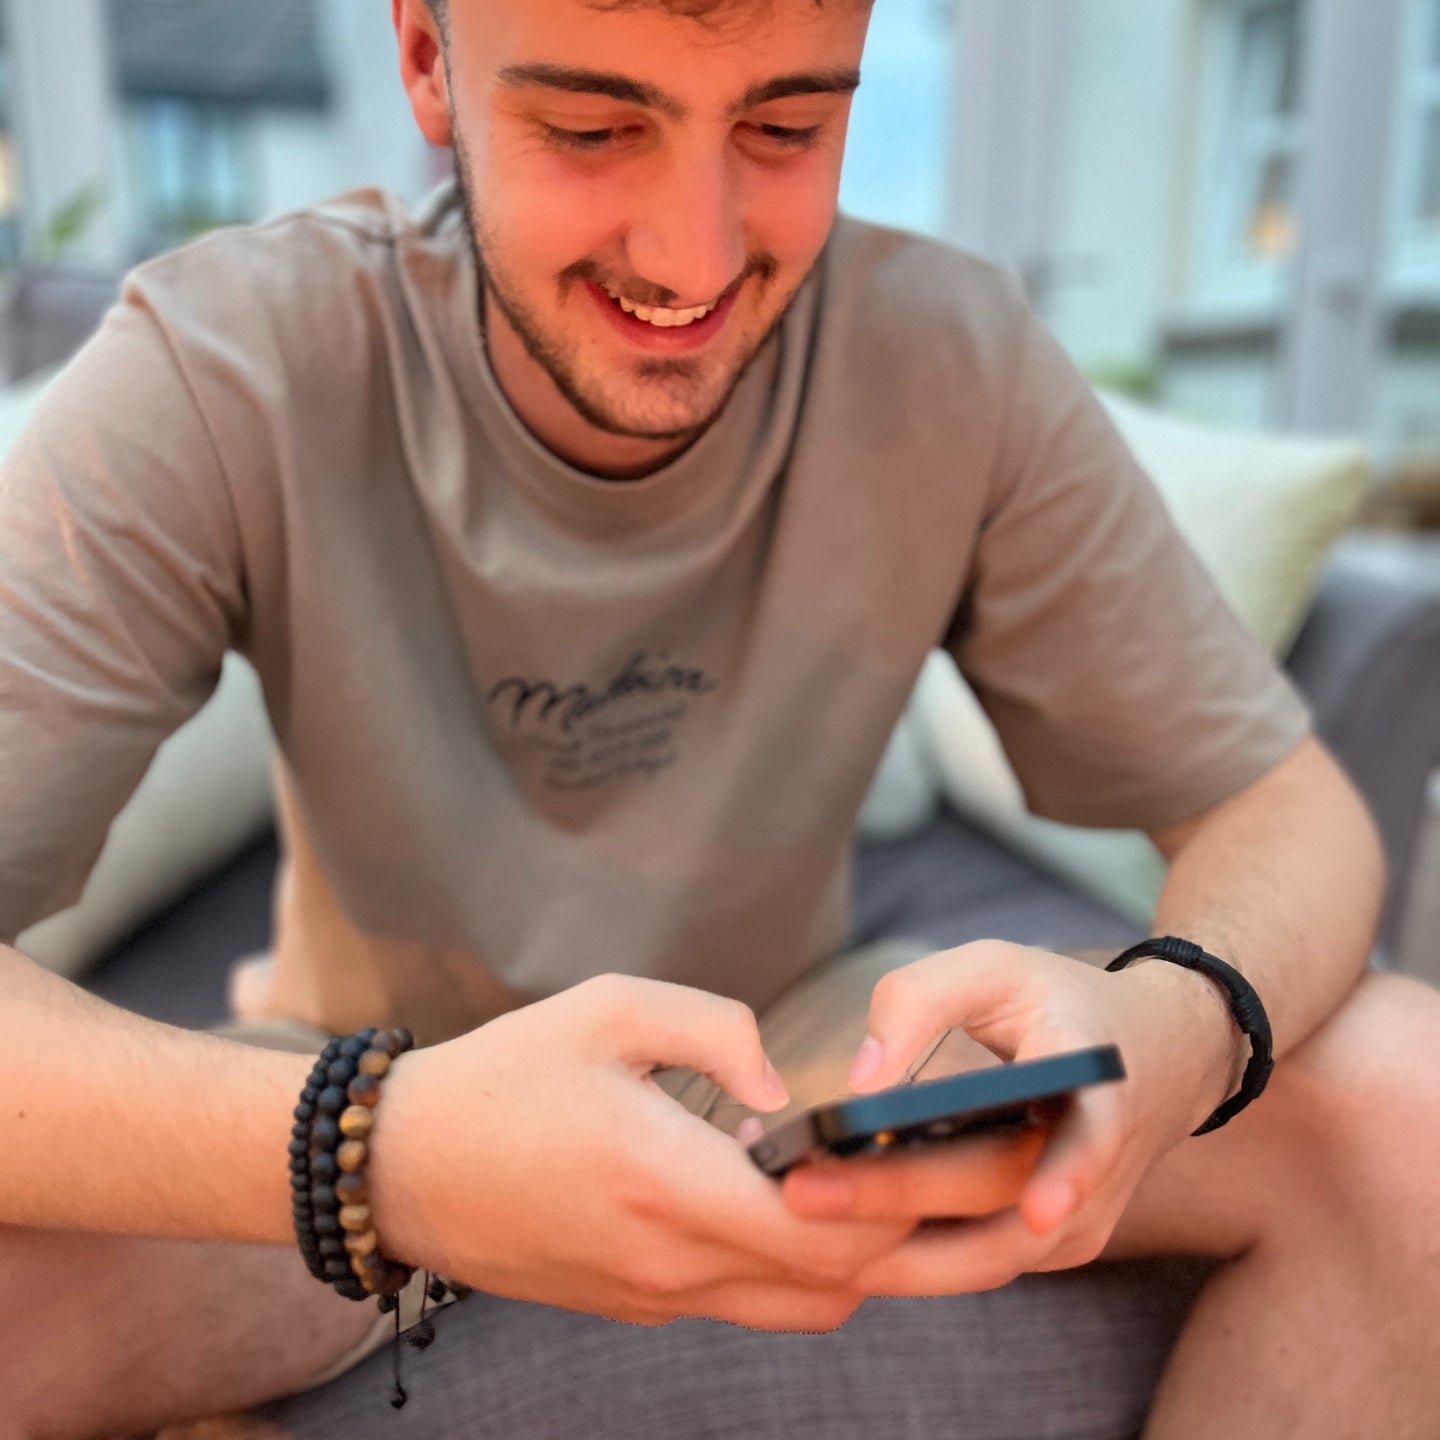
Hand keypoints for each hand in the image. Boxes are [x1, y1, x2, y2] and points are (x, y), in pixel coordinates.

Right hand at [367, 974, 916, 1331]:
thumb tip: (782, 1090)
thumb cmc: (504, 1076)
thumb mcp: (607, 1011)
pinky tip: (782, 1202)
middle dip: (898, 1236)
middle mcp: (669, 1261)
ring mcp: (652, 1296)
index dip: (896, 1199)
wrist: (401, 1167)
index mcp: (667, 1181)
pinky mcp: (636, 1306)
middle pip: (834, 1283)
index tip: (929, 1147)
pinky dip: (789, 1266)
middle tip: (928, 1171)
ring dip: (847, 1257)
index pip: (826, 1230)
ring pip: (798, 1307)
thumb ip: (717, 1030)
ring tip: (861, 1184)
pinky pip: (743, 1303)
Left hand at [779, 941, 1236, 1295]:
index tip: (1040, 1209)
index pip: (1094, 1136)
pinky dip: (906, 1259)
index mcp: (1097, 1082)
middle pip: (998, 1201)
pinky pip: (973, 1262)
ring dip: (892, 1255)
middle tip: (800, 1193)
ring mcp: (1077, 1219)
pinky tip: (832, 1244)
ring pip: (982, 1257)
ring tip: (799, 1230)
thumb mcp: (996, 968)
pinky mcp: (1047, 1247)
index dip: (1070, 1176)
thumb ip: (922, 1000)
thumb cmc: (1059, 1003)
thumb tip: (862, 1085)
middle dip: (897, 1206)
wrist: (1156, 1057)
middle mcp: (1098, 1167)